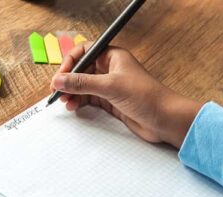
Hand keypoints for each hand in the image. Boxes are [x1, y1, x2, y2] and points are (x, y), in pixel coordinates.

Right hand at [50, 44, 203, 147]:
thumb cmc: (146, 96)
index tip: (60, 76)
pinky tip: (74, 107)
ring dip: (73, 93)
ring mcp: (111, 86)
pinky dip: (80, 102)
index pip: (85, 51)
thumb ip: (82, 83)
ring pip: (84, 85)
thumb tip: (58, 81)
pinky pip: (90, 99)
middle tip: (58, 92)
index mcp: (113, 56)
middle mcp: (111, 69)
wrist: (165, 119)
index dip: (71, 62)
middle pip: (82, 69)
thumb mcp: (110, 87)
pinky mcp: (112, 102)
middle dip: (69, 80)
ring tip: (66, 103)